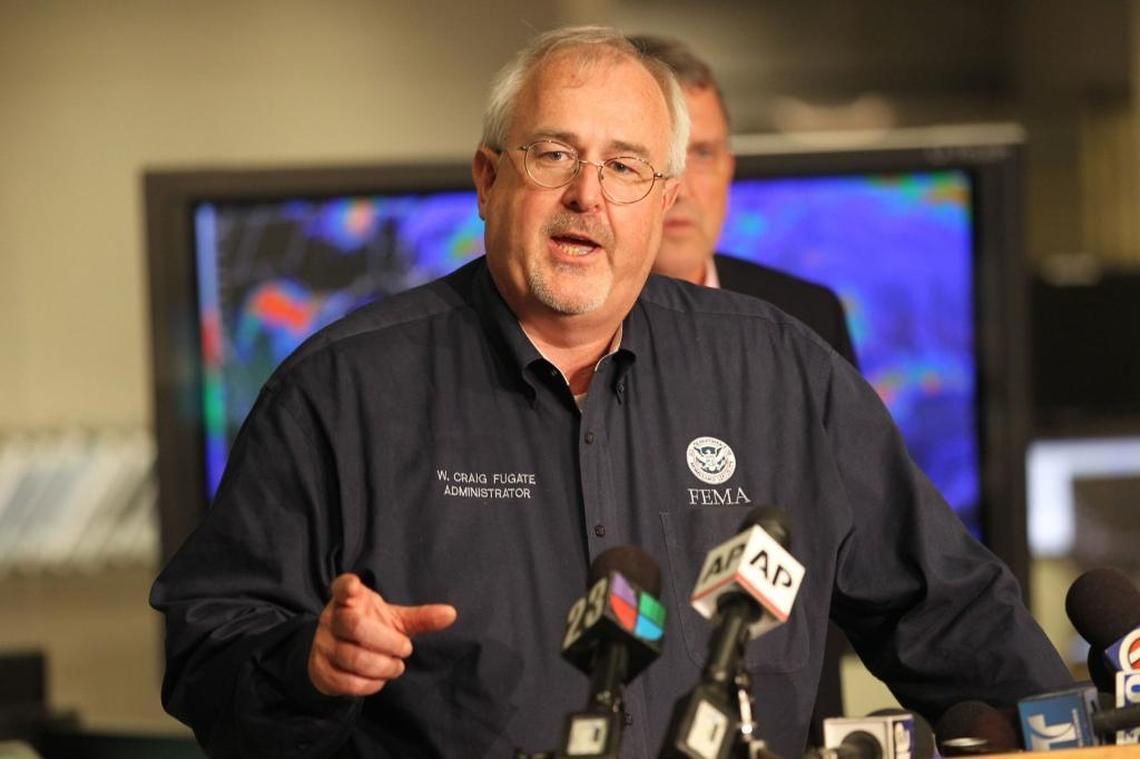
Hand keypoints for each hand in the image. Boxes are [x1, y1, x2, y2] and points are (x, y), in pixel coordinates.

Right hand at [308, 572, 456, 696]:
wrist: (337, 655)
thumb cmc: (371, 628)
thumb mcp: (394, 620)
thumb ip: (420, 618)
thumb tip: (452, 613)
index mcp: (348, 600)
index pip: (342, 587)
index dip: (347, 586)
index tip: (354, 587)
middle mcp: (331, 619)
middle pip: (355, 626)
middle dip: (387, 641)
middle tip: (406, 648)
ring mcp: (323, 644)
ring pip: (352, 657)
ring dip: (381, 666)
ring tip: (397, 666)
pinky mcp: (321, 670)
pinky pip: (345, 681)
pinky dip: (369, 684)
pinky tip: (380, 679)